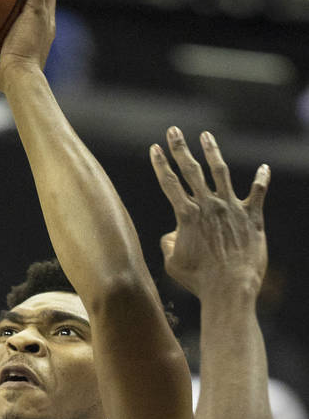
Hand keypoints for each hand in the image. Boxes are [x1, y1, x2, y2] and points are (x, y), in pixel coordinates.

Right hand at [150, 128, 269, 300]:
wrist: (230, 287)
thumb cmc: (199, 280)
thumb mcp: (173, 264)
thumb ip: (169, 243)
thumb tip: (173, 234)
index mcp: (186, 215)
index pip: (169, 183)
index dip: (160, 164)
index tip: (154, 148)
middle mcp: (209, 205)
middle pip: (191, 170)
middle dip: (180, 148)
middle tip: (173, 130)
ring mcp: (232, 208)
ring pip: (221, 172)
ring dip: (212, 151)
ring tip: (207, 136)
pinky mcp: (252, 216)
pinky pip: (259, 192)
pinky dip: (262, 179)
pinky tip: (265, 167)